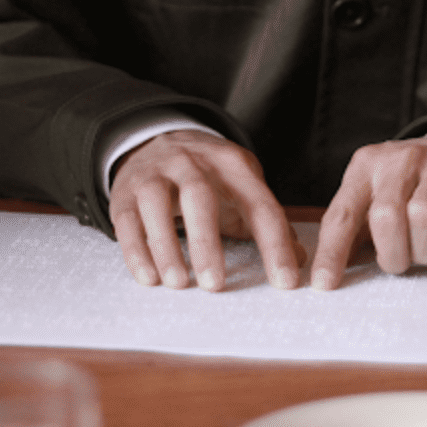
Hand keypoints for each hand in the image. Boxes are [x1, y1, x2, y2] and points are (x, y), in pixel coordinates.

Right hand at [109, 130, 303, 290]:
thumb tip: (301, 259)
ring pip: (156, 204)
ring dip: (166, 246)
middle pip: (199, 197)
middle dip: (206, 242)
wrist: (156, 141)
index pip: (259, 205)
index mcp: (233, 165)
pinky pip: (128, 221)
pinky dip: (136, 250)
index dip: (275, 244)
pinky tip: (149, 278)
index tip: (284, 281)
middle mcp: (192, 163)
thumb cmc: (208, 177)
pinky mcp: (125, 192)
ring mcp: (155, 174)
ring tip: (178, 283)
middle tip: (215, 284)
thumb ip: (268, 223)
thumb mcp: (242, 188)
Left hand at [310, 131, 426, 288]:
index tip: (325, 283)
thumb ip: (356, 227)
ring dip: (422, 251)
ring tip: (424, 250)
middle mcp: (401, 162)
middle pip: (385, 217)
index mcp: (368, 165)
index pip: (342, 214)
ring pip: (422, 219)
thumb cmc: (417, 180)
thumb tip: (333, 269)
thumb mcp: (379, 191)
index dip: (332, 252)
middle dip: (391, 254)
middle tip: (398, 261)